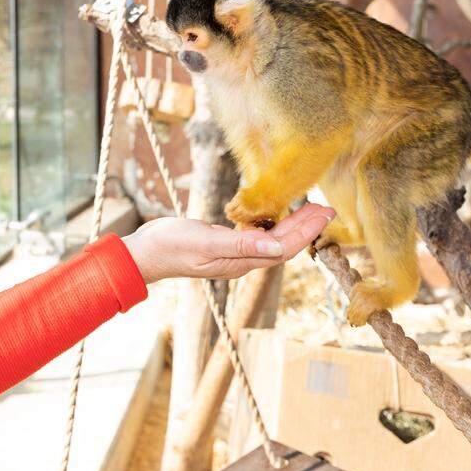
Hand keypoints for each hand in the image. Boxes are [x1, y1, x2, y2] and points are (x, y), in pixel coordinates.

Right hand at [121, 203, 334, 282]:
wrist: (143, 253)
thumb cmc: (169, 246)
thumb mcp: (204, 242)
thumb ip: (241, 244)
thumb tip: (278, 246)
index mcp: (240, 262)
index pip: (283, 248)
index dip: (306, 232)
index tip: (325, 214)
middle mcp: (242, 261)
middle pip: (283, 245)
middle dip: (306, 227)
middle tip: (326, 208)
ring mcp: (233, 254)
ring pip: (272, 241)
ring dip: (292, 225)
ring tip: (309, 208)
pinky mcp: (224, 245)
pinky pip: (257, 236)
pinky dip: (271, 224)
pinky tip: (276, 213)